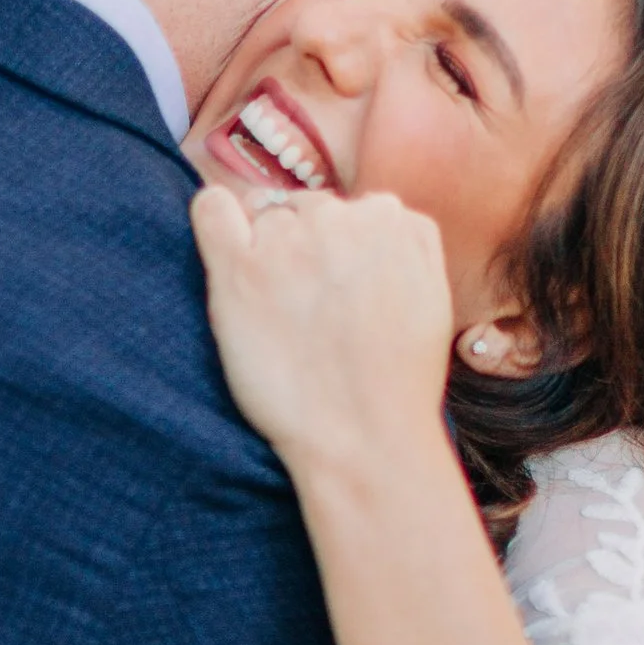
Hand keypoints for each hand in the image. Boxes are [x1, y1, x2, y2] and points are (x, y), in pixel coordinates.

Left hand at [190, 179, 454, 486]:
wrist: (364, 436)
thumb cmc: (398, 381)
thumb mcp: (432, 294)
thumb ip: (409, 243)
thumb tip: (377, 216)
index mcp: (395, 221)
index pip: (353, 208)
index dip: (339, 250)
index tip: (335, 291)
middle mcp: (342, 217)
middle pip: (304, 208)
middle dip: (301, 247)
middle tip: (304, 310)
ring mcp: (288, 240)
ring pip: (262, 213)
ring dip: (263, 249)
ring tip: (276, 311)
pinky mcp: (239, 268)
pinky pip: (211, 208)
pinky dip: (215, 220)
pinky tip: (229, 260)